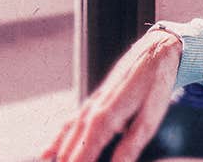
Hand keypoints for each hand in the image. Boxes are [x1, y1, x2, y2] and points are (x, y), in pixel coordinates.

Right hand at [40, 30, 182, 161]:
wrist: (155, 52)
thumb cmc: (155, 85)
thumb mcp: (150, 118)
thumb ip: (131, 145)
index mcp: (105, 118)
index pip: (84, 155)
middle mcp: (91, 112)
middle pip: (71, 149)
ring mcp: (89, 105)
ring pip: (66, 137)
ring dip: (59, 157)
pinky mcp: (92, 102)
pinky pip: (68, 124)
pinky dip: (56, 141)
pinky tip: (47, 153)